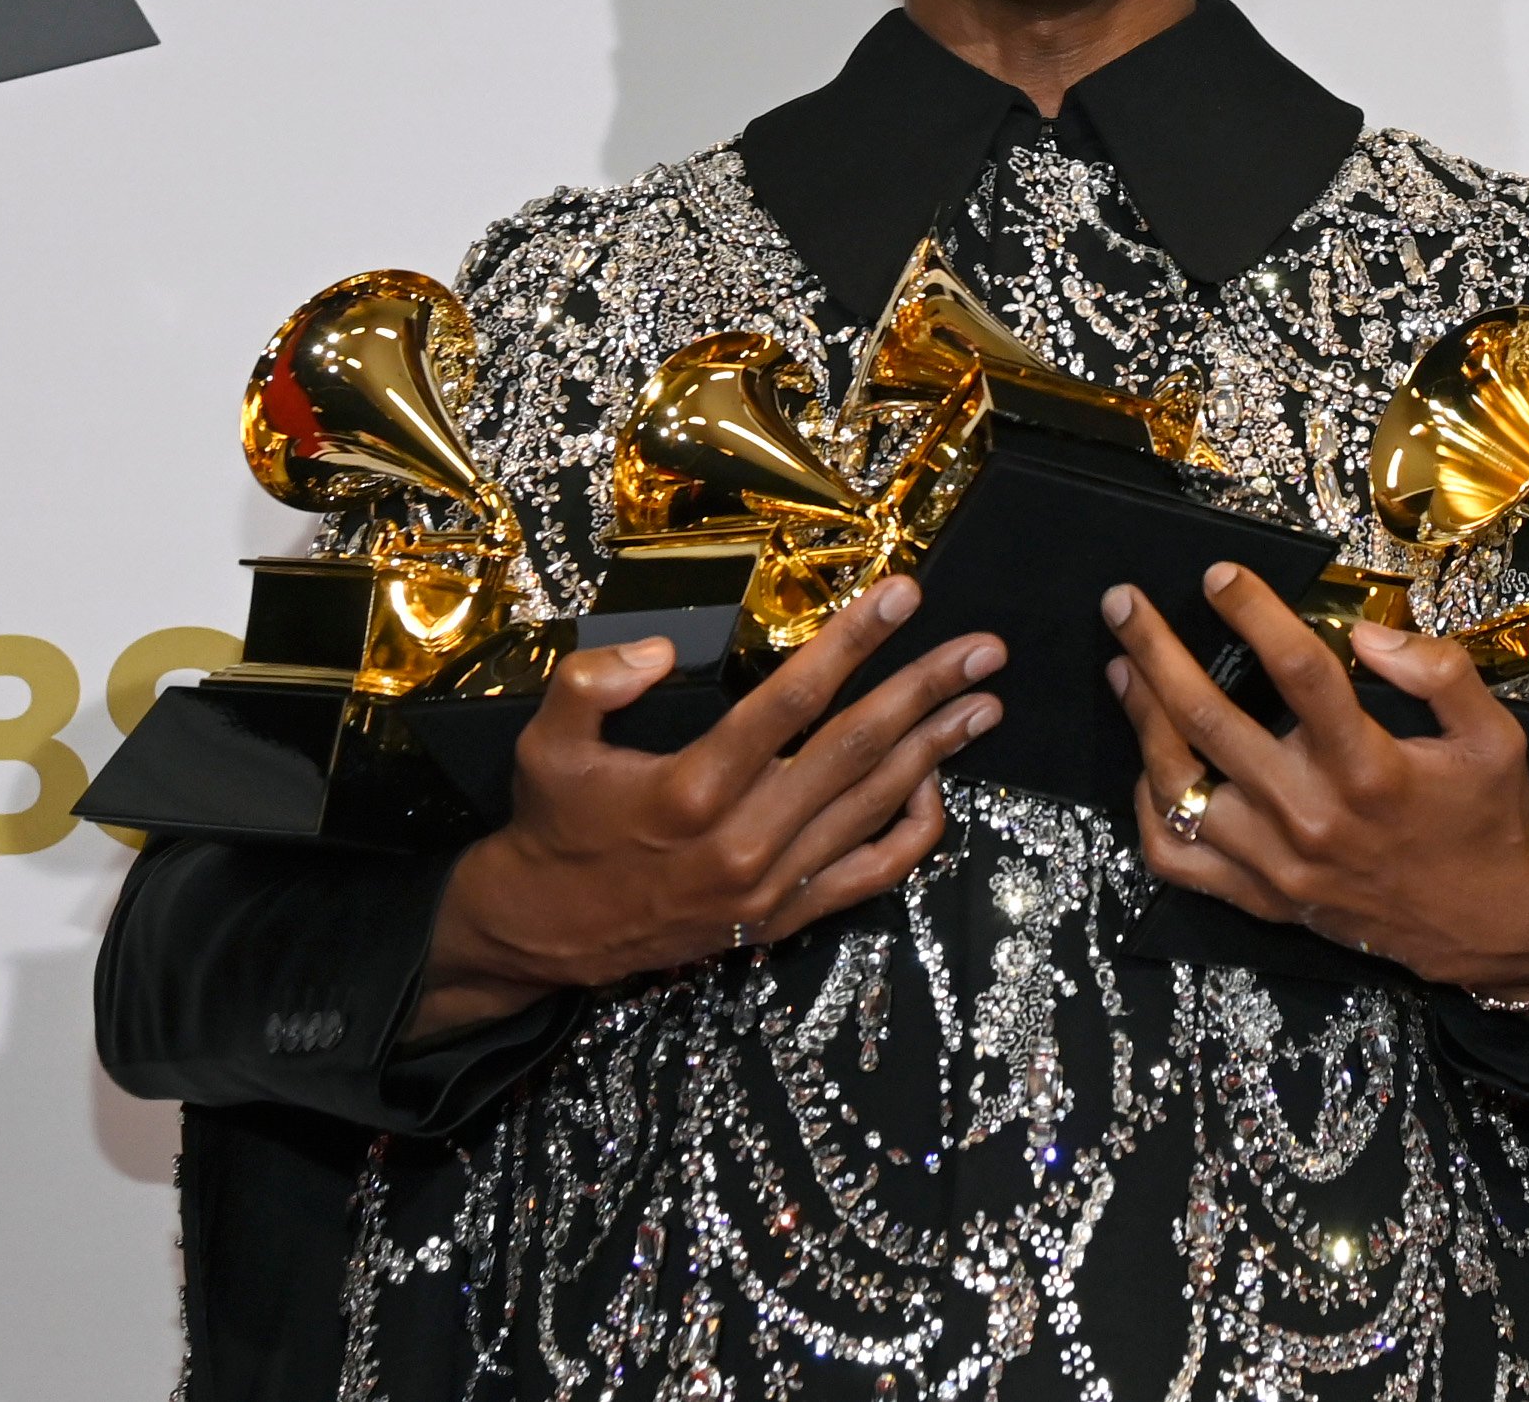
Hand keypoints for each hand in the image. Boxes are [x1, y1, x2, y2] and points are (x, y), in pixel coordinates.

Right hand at [414, 576, 1000, 1035]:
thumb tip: (663, 648)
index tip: (903, 596)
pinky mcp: (783, 917)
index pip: (792, 698)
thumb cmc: (554, 826)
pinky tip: (936, 786)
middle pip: (857, 748)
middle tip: (983, 650)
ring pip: (875, 805)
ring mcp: (772, 885)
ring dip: (938, 750)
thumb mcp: (546, 742)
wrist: (543, 932)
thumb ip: (593, 680)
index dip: (853, 642)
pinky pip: (871, 874)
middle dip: (927, 690)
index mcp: (692, 787)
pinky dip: (914, 831)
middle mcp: (745, 838)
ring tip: (985, 703)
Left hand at [1105, 564, 1528, 1004]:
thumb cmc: (1486, 820)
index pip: (1299, 670)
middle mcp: (1311, 815)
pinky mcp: (1261, 897)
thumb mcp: (1495, 736)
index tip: (1220, 574)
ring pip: (1178, 786)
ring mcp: (1276, 863)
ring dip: (1141, 720)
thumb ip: (1439, 672)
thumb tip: (1366, 634)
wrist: (1485, 925)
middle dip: (1157, 652)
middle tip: (1122, 604)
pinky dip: (1149, 808)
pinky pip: (1177, 856)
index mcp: (1369, 768)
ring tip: (1123, 668)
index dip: (1254, 613)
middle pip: (1210, 719)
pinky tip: (1149, 764)